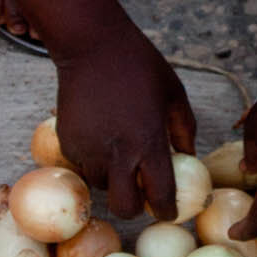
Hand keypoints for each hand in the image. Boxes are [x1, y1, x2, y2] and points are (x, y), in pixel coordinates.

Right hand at [52, 22, 196, 219]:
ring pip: (102, 186)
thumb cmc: (140, 66)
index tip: (169, 211)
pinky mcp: (68, 143)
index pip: (160, 196)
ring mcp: (89, 150)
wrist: (91, 45)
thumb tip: (188, 158)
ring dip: (114, 179)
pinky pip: (83, 165)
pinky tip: (101, 134)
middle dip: (134, 207)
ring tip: (120, 151)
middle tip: (141, 193)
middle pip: (124, 208)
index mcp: (149, 142)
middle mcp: (118, 153)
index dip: (167, 211)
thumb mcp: (174, 94)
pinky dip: (93, 160)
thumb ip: (184, 130)